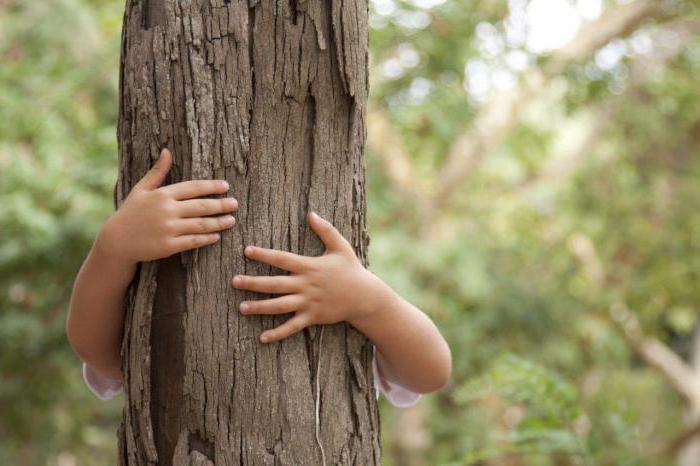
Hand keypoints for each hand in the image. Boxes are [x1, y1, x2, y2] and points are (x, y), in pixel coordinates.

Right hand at [96, 148, 237, 264]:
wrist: (116, 241)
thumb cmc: (131, 212)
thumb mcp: (141, 189)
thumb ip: (157, 172)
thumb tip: (167, 151)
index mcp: (162, 194)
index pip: (193, 187)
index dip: (211, 186)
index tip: (226, 186)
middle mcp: (167, 210)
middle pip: (201, 206)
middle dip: (221, 205)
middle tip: (235, 204)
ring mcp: (168, 229)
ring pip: (201, 224)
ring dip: (219, 222)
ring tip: (231, 220)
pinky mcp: (168, 246)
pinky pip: (193, 241)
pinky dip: (207, 238)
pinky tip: (217, 235)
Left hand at [232, 211, 387, 342]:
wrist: (365, 297)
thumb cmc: (351, 269)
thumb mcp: (341, 246)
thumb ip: (326, 230)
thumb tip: (311, 213)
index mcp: (310, 266)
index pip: (282, 259)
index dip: (264, 254)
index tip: (247, 251)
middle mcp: (307, 285)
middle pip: (275, 284)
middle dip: (254, 283)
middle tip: (234, 281)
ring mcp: (309, 303)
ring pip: (280, 306)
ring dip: (260, 307)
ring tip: (242, 308)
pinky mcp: (313, 317)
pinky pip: (293, 326)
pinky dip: (278, 333)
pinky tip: (263, 338)